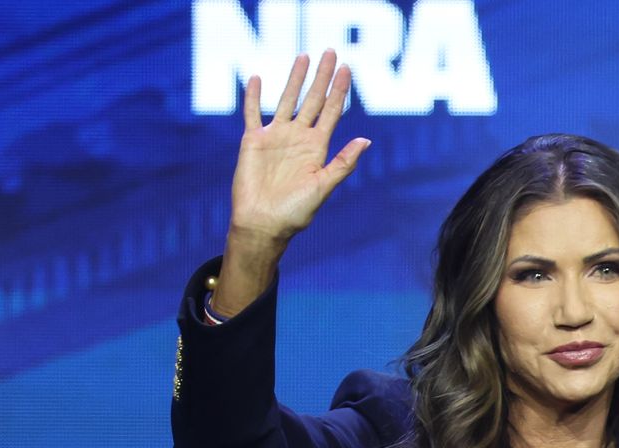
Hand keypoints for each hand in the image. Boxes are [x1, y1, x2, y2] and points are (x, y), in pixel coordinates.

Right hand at [229, 48, 369, 244]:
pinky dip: (252, 97)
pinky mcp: (253, 141)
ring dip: (294, 79)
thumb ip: (343, 163)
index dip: (340, 90)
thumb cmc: (294, 213)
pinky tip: (256, 78)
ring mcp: (276, 137)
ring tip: (303, 57)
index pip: (332, 111)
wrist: (262, 224)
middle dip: (322, 77)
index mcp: (317, 148)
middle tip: (330, 52)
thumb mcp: (323, 187)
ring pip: (286, 100)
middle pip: (313, 99)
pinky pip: (252, 113)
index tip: (347, 69)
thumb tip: (367, 140)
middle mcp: (298, 138)